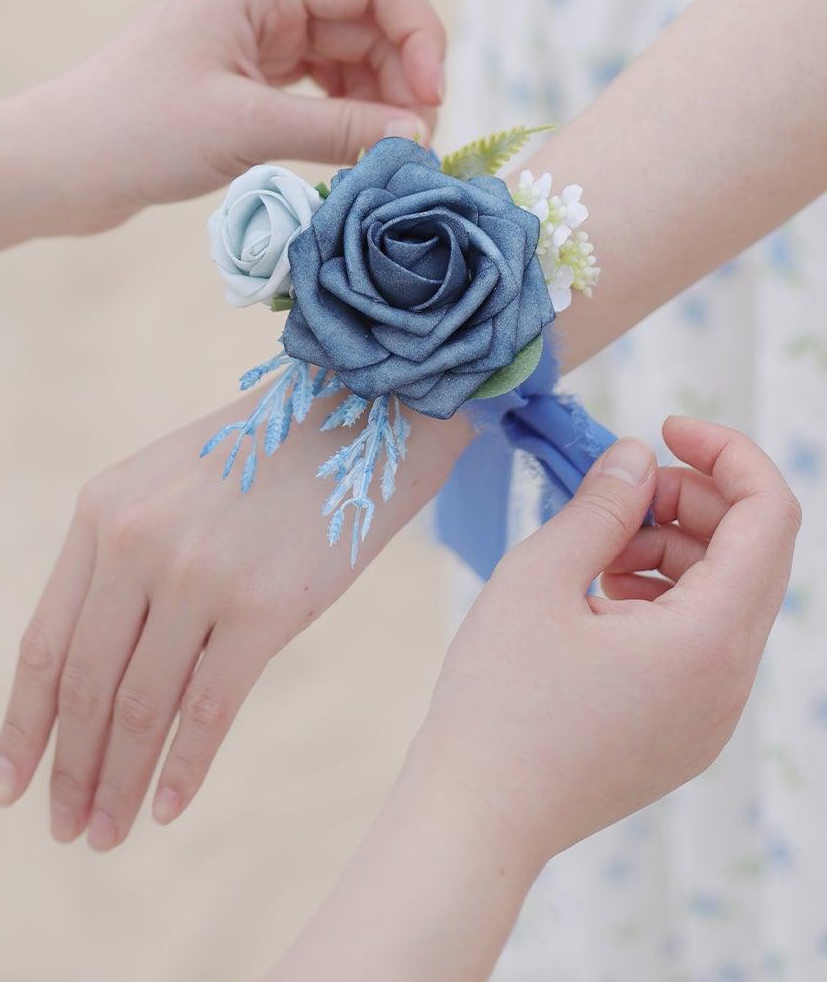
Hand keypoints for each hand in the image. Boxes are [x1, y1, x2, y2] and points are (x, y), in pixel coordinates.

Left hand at [0, 390, 469, 844]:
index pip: (43, 643)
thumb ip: (118, 566)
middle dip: (69, 770)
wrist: (356, 420)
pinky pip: (208, 710)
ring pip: (140, 708)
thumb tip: (84, 687)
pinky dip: (182, 770)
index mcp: (100, 512)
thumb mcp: (163, 490)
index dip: (23, 725)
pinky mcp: (261, 607)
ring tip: (105, 834)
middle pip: (85, 686)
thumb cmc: (257, 463)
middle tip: (62, 830)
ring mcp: (196, 575)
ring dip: (118, 783)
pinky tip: (165, 808)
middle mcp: (135, 541)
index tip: (8, 787)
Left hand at [28, 0, 444, 233]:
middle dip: (403, 74)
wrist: (54, 169)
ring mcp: (254, 44)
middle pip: (367, 19)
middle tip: (417, 143)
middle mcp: (261, 3)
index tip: (430, 98)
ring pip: (349, 58)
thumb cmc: (134, 134)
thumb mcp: (244, 129)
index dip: (417, 30)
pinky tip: (354, 153)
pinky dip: (347, 117)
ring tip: (389, 155)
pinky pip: (320, 89)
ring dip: (379, 100)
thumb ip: (338, 129)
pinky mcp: (245, 86)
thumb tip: (420, 135)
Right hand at [409, 416, 799, 869]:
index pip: (770, 516)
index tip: (664, 428)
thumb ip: (601, 505)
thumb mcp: (540, 577)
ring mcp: (712, 716)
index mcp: (710, 640)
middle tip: (616, 488)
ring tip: (597, 547)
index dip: (728, 453)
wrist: (478, 819)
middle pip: (754, 554)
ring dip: (675, 547)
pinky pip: (703, 643)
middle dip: (693, 499)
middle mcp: (731, 681)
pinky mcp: (685, 735)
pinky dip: (665, 597)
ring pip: (728, 598)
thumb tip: (638, 458)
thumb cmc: (499, 700)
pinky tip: (598, 595)